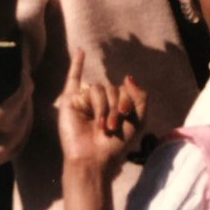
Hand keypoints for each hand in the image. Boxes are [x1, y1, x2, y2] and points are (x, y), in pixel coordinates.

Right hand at [59, 49, 148, 173]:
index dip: (127, 100)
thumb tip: (128, 76)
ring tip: (101, 126)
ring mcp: (84, 100)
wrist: (95, 159)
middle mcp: (100, 101)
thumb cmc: (116, 145)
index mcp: (115, 105)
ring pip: (98, 88)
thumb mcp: (138, 120)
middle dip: (116, 105)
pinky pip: (73, 79)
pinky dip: (76, 64)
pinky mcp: (70, 102)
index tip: (126, 115)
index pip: (123, 89)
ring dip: (103, 107)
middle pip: (111, 88)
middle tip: (113, 126)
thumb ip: (139, 97)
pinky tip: (81, 51)